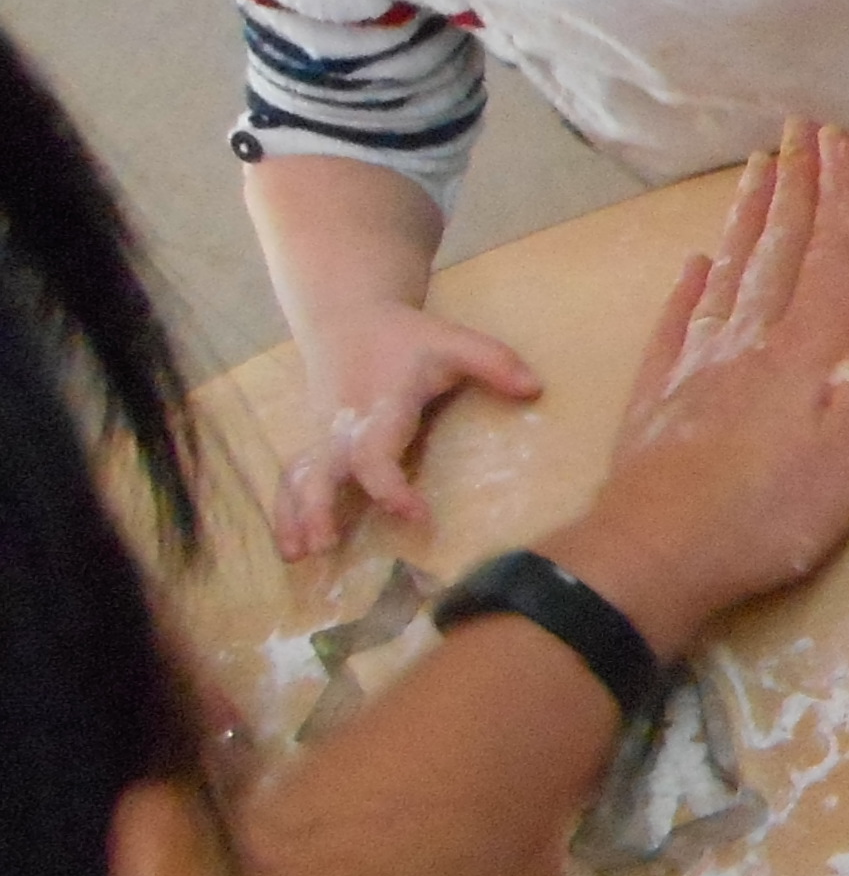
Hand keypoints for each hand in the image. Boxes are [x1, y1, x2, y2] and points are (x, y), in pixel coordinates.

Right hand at [276, 300, 541, 558]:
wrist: (348, 319)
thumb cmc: (406, 337)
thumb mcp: (453, 340)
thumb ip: (494, 362)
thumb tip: (535, 389)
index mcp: (379, 406)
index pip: (374, 452)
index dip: (389, 485)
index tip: (417, 516)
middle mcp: (343, 425)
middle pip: (320, 470)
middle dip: (317, 506)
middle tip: (322, 544)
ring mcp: (324, 435)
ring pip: (298, 477)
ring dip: (291, 515)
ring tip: (294, 557)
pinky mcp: (316, 443)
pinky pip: (294, 478)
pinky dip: (286, 509)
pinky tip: (291, 545)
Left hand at [541, 124, 848, 657]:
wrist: (654, 551)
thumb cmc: (770, 509)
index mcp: (808, 347)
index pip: (837, 254)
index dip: (845, 196)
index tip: (844, 140)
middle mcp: (754, 339)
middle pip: (781, 248)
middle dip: (797, 186)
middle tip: (800, 129)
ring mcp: (701, 365)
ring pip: (731, 273)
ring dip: (749, 218)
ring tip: (757, 170)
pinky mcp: (662, 397)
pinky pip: (678, 324)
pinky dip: (690, 287)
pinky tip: (693, 265)